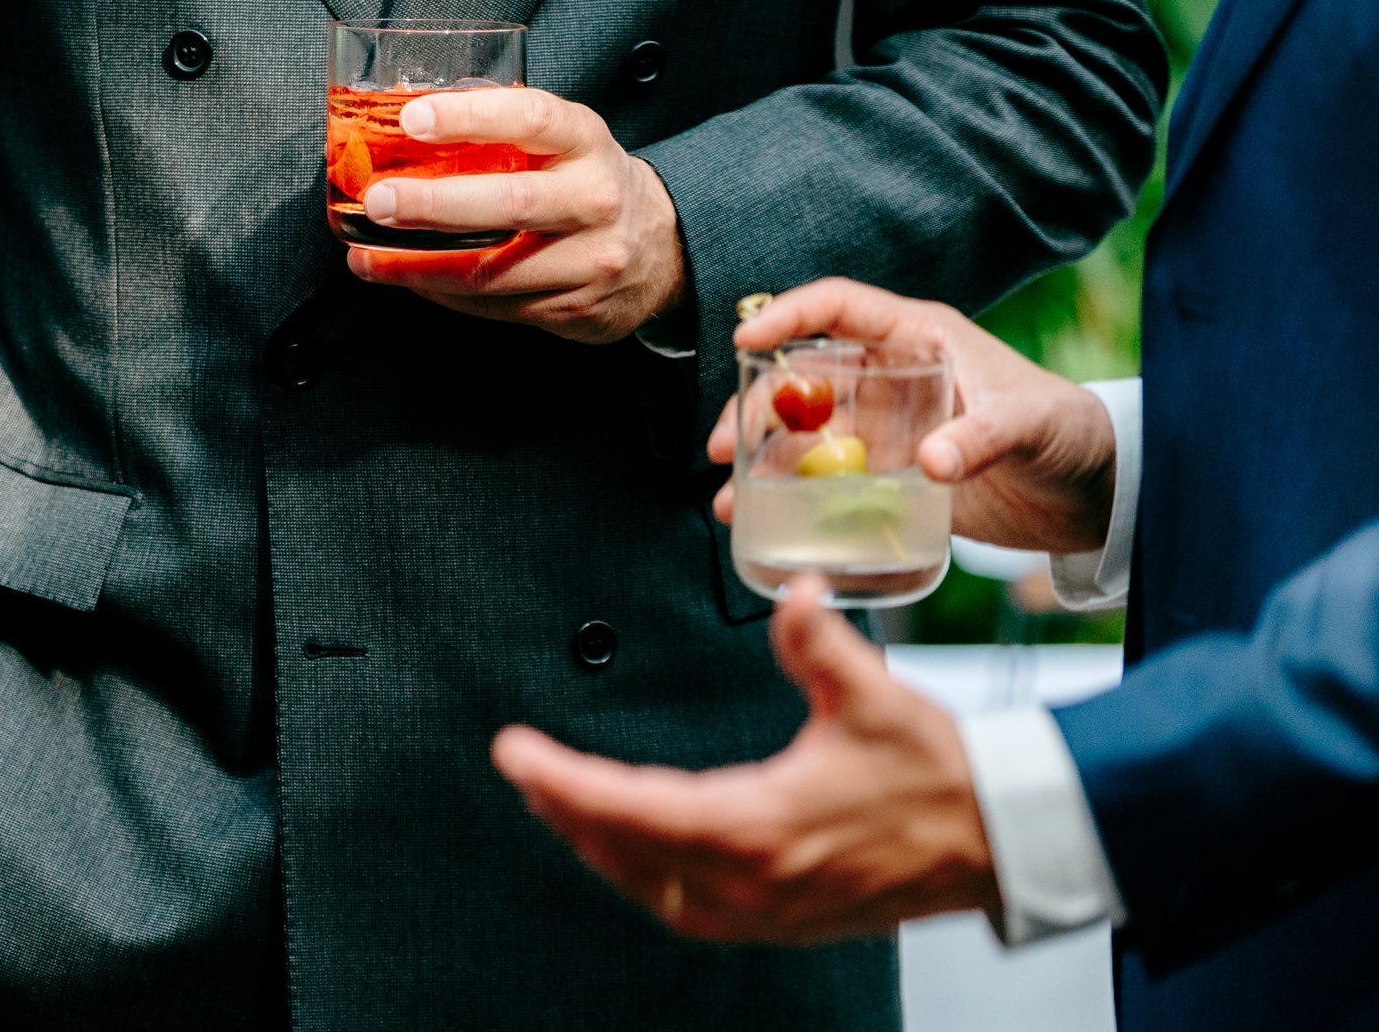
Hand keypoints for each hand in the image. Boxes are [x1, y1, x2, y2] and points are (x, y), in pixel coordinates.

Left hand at [343, 88, 685, 343]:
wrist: (660, 250)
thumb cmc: (588, 181)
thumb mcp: (564, 140)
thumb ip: (503, 127)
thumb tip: (409, 115)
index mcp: (586, 142)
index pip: (531, 119)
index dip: (469, 117)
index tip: (413, 118)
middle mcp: (593, 200)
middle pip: (510, 203)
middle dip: (434, 204)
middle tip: (380, 200)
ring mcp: (588, 260)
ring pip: (493, 270)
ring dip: (419, 266)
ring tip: (368, 257)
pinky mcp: (572, 308)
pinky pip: (492, 305)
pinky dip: (441, 291)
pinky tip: (408, 277)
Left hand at [493, 578, 998, 942]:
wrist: (999, 843)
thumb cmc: (938, 777)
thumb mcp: (874, 700)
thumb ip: (818, 646)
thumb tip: (791, 593)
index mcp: (761, 829)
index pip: (633, 809)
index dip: (564, 782)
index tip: (514, 754)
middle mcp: (750, 882)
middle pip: (624, 853)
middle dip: (566, 809)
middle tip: (522, 770)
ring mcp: (761, 911)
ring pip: (647, 886)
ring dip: (597, 845)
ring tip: (556, 801)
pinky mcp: (776, 919)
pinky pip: (683, 905)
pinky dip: (642, 872)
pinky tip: (627, 845)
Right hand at [708, 278, 1116, 552]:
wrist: (1093, 491)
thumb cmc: (1068, 431)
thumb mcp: (1029, 424)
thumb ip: (980, 437)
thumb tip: (928, 463)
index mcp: (918, 339)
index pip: (838, 308)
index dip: (787, 316)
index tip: (745, 340)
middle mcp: (890, 378)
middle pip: (801, 379)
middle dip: (754, 410)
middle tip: (725, 451)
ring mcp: (884, 429)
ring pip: (802, 436)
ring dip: (762, 465)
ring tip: (732, 502)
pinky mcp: (888, 477)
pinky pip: (826, 483)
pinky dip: (793, 501)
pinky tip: (769, 524)